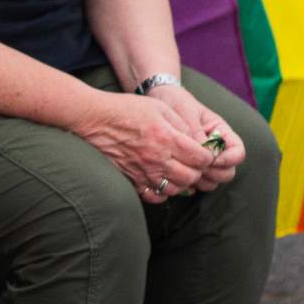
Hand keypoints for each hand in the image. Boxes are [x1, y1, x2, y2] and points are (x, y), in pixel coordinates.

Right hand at [72, 91, 214, 204]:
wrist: (96, 119)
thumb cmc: (128, 109)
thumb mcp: (160, 107)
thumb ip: (181, 124)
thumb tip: (196, 141)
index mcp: (167, 138)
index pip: (201, 158)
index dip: (208, 156)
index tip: (204, 152)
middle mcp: (157, 159)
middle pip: (191, 177)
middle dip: (197, 170)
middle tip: (193, 162)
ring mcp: (143, 172)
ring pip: (175, 189)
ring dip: (182, 182)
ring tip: (178, 170)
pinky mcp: (132, 179)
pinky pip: (154, 196)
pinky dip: (162, 192)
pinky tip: (162, 181)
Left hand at [146, 82, 244, 191]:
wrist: (159, 101)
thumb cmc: (176, 103)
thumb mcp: (187, 114)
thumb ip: (196, 133)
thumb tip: (205, 155)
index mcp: (222, 133)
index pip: (238, 153)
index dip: (229, 159)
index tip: (210, 158)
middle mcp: (216, 149)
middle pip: (228, 172)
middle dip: (214, 173)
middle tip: (195, 167)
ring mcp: (204, 161)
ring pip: (213, 182)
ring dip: (202, 180)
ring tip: (185, 169)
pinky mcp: (190, 168)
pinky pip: (196, 184)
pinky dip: (190, 184)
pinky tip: (177, 174)